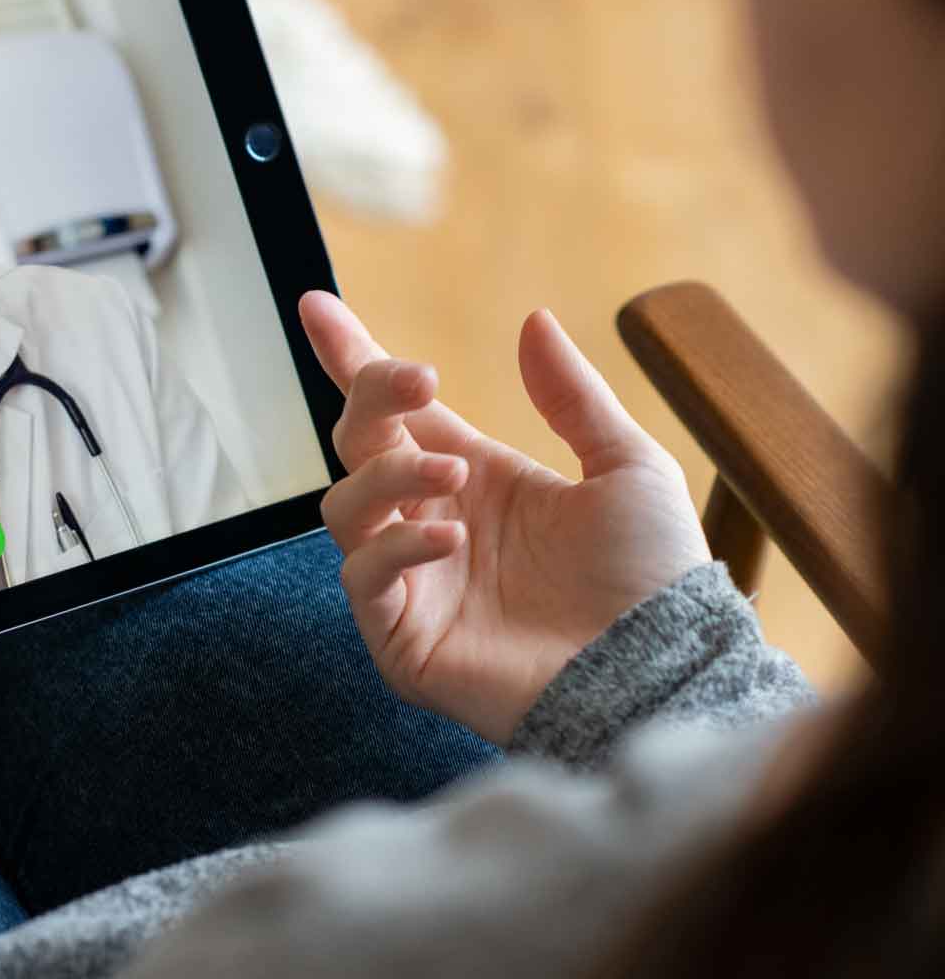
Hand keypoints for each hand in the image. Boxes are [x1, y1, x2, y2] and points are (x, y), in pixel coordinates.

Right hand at [299, 291, 710, 743]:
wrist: (661, 673)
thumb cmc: (653, 581)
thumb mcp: (627, 469)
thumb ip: (573, 397)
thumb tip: (531, 321)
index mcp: (475, 478)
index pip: (395, 412)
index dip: (351, 358)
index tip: (317, 305)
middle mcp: (431, 522)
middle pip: (358, 444)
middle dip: (371, 399)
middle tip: (416, 381)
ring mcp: (412, 581)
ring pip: (346, 506)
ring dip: (388, 477)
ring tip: (452, 476)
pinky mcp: (401, 637)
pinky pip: (363, 577)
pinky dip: (395, 549)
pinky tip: (450, 540)